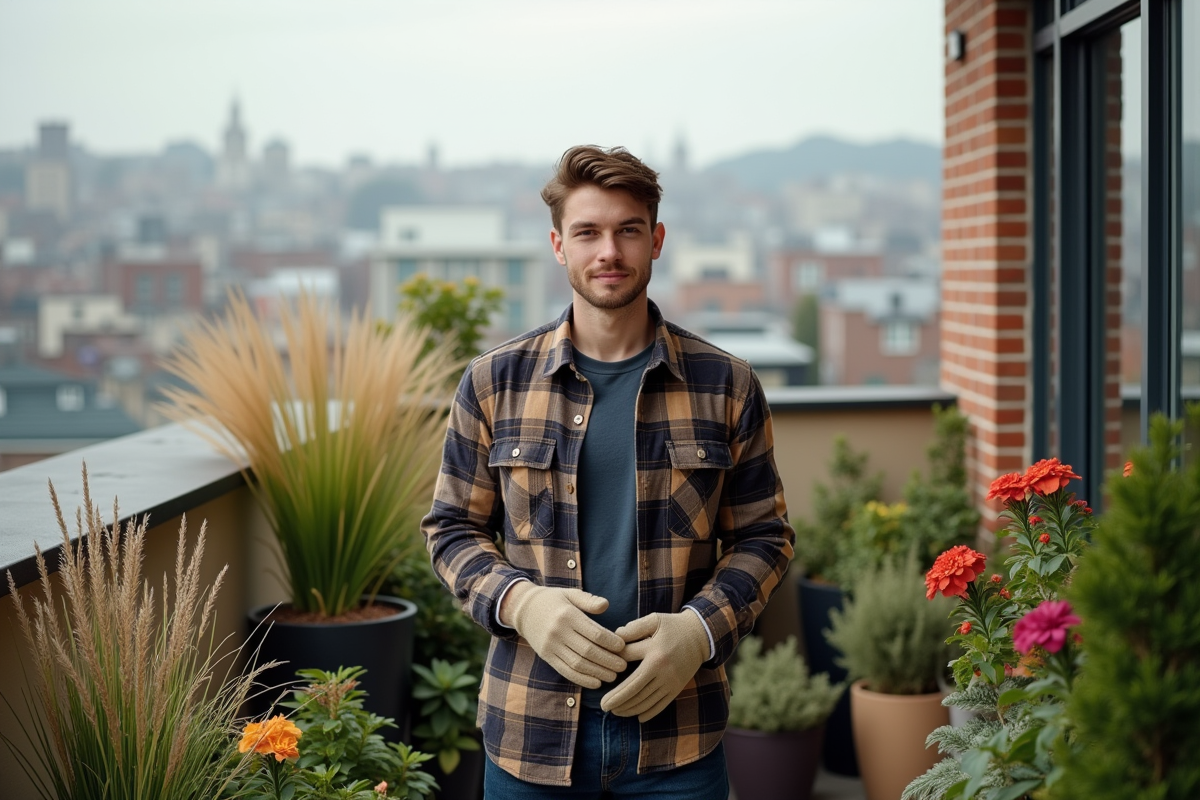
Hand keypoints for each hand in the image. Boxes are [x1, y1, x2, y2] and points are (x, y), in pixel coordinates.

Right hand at [503, 583, 626, 688]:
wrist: (524, 609)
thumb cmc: (553, 600)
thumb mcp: (570, 593)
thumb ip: (589, 600)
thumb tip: (606, 605)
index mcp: (568, 615)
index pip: (595, 633)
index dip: (611, 642)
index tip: (623, 647)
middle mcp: (559, 632)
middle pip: (588, 651)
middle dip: (608, 661)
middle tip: (624, 665)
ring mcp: (551, 646)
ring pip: (578, 664)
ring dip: (598, 672)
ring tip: (614, 675)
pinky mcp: (546, 657)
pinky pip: (566, 671)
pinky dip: (582, 679)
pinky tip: (596, 682)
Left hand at [600, 611, 708, 721]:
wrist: (701, 636)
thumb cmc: (673, 626)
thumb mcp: (654, 620)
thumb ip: (634, 628)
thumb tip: (615, 637)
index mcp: (654, 651)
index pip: (626, 660)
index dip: (613, 665)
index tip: (602, 671)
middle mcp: (662, 669)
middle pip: (634, 689)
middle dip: (617, 700)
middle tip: (603, 706)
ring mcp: (670, 682)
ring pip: (645, 701)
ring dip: (628, 708)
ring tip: (615, 711)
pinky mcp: (676, 688)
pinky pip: (660, 705)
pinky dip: (648, 713)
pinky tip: (637, 717)